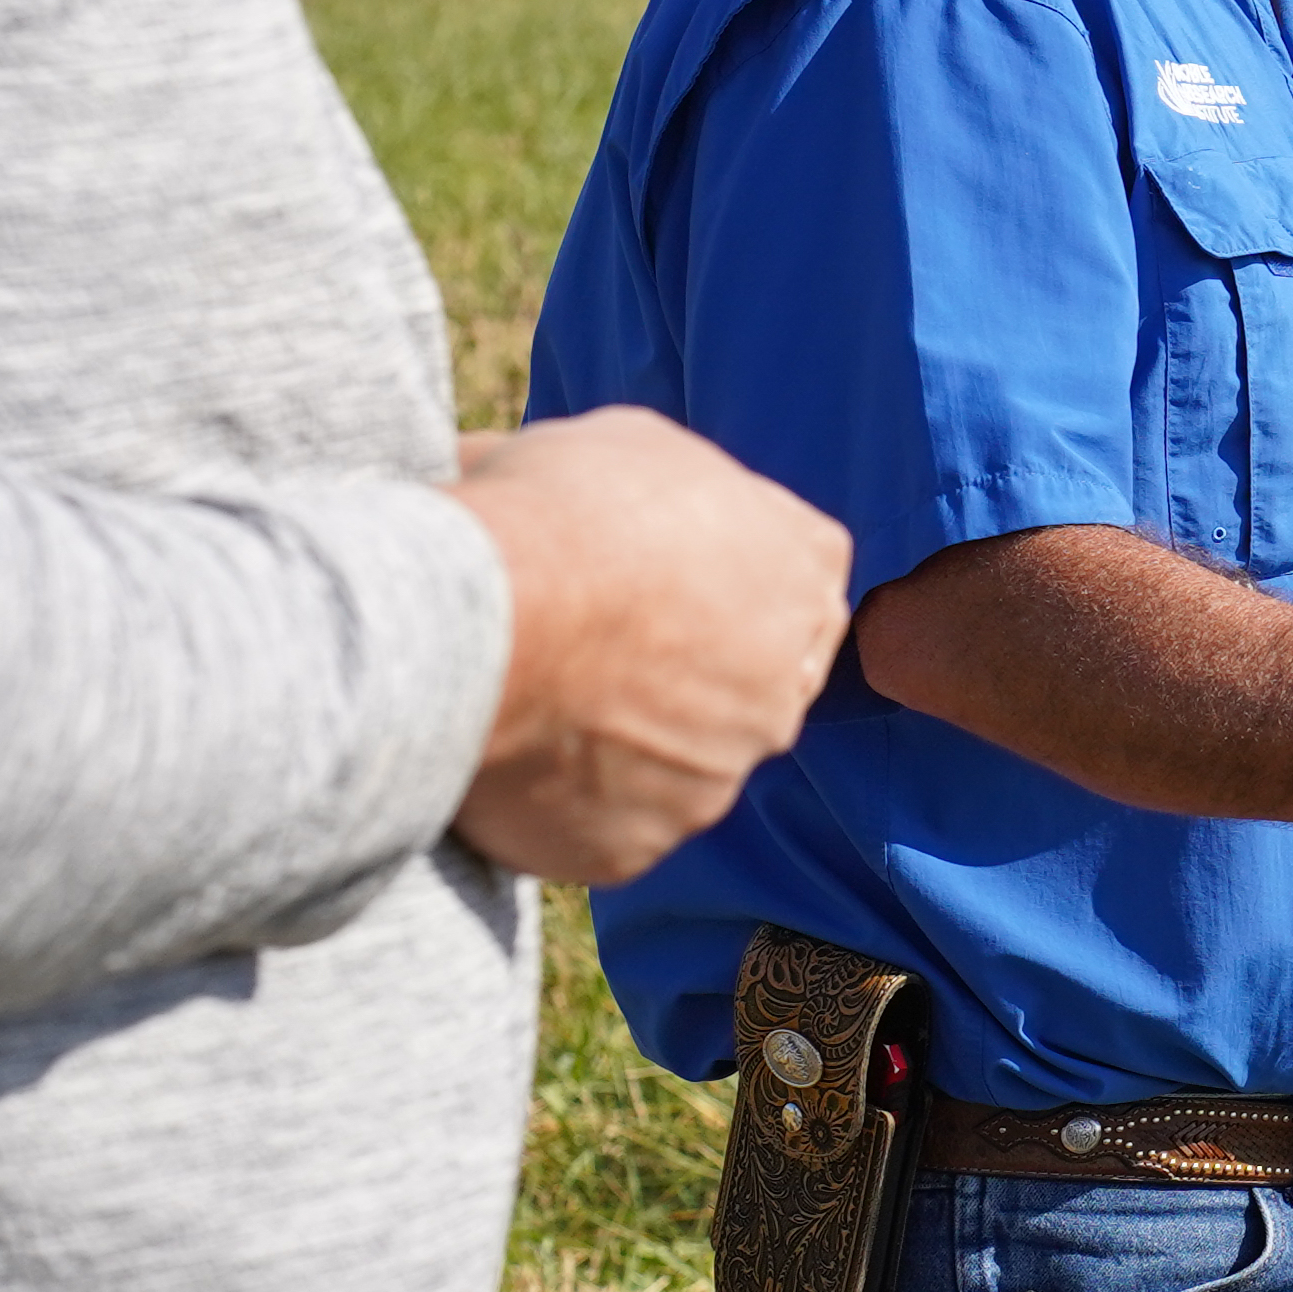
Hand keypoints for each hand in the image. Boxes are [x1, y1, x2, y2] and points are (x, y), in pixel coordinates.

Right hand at [448, 410, 853, 885]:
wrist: (486, 624)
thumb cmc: (558, 512)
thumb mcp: (631, 447)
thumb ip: (666, 489)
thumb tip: (616, 498)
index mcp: (806, 569)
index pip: (790, 581)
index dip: (713, 580)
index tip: (647, 580)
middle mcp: (788, 686)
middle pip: (741, 682)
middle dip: (675, 670)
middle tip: (582, 646)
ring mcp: (717, 775)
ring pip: (674, 762)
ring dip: (618, 742)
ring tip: (527, 698)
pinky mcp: (640, 845)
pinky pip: (602, 824)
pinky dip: (561, 801)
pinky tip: (505, 757)